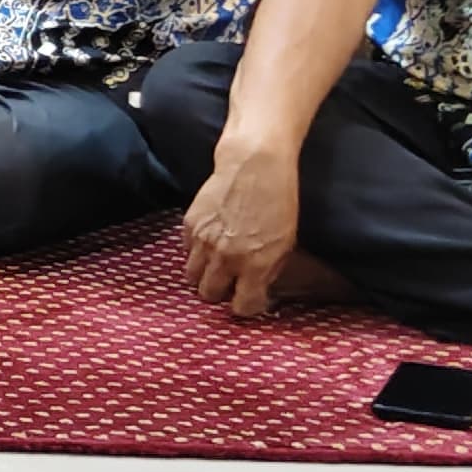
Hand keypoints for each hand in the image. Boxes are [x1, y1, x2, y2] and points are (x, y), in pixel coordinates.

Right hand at [181, 135, 305, 315]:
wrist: (254, 165)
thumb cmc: (279, 201)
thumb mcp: (286, 242)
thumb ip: (268, 270)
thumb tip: (257, 288)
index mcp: (254, 265)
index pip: (242, 306)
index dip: (246, 306)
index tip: (248, 298)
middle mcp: (226, 258)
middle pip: (209, 295)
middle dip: (220, 292)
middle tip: (229, 281)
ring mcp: (204, 241)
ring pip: (192, 276)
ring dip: (204, 274)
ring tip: (215, 263)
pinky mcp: (189, 224)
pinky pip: (186, 251)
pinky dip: (195, 251)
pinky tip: (209, 240)